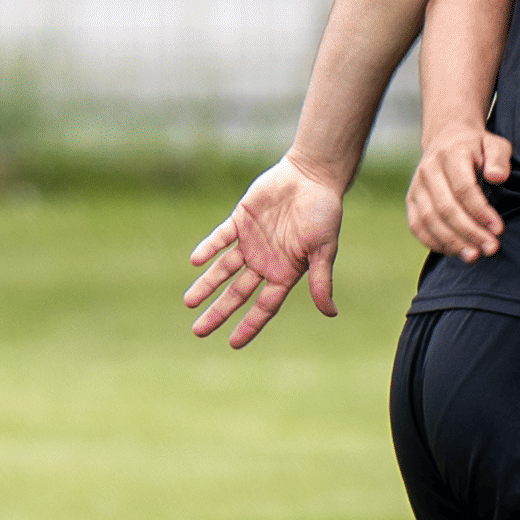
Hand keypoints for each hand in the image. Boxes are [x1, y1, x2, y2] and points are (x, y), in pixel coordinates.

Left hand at [183, 160, 350, 343]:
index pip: (263, 306)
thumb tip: (330, 314)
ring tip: (189, 302)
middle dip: (219, 312)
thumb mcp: (324, 250)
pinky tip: (195, 261)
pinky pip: (220, 238)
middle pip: (237, 293)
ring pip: (223, 269)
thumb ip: (320, 280)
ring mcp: (251, 242)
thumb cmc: (324, 213)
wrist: (313, 176)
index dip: (249, 324)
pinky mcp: (241, 220)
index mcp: (285, 273)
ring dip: (206, 284)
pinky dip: (208, 248)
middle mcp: (265, 262)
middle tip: (198, 331)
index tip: (232, 343)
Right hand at [400, 125, 509, 262]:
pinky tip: (455, 252)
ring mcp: (417, 186)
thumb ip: (499, 158)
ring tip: (474, 256)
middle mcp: (429, 170)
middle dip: (469, 232)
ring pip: (429, 220)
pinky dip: (434, 243)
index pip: (463, 188)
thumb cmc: (478, 147)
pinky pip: (417, 226)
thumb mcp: (495, 144)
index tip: (499, 229)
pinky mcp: (411, 200)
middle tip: (491, 248)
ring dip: (452, 242)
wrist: (447, 138)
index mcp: (451, 155)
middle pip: (445, 208)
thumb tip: (497, 177)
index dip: (481, 212)